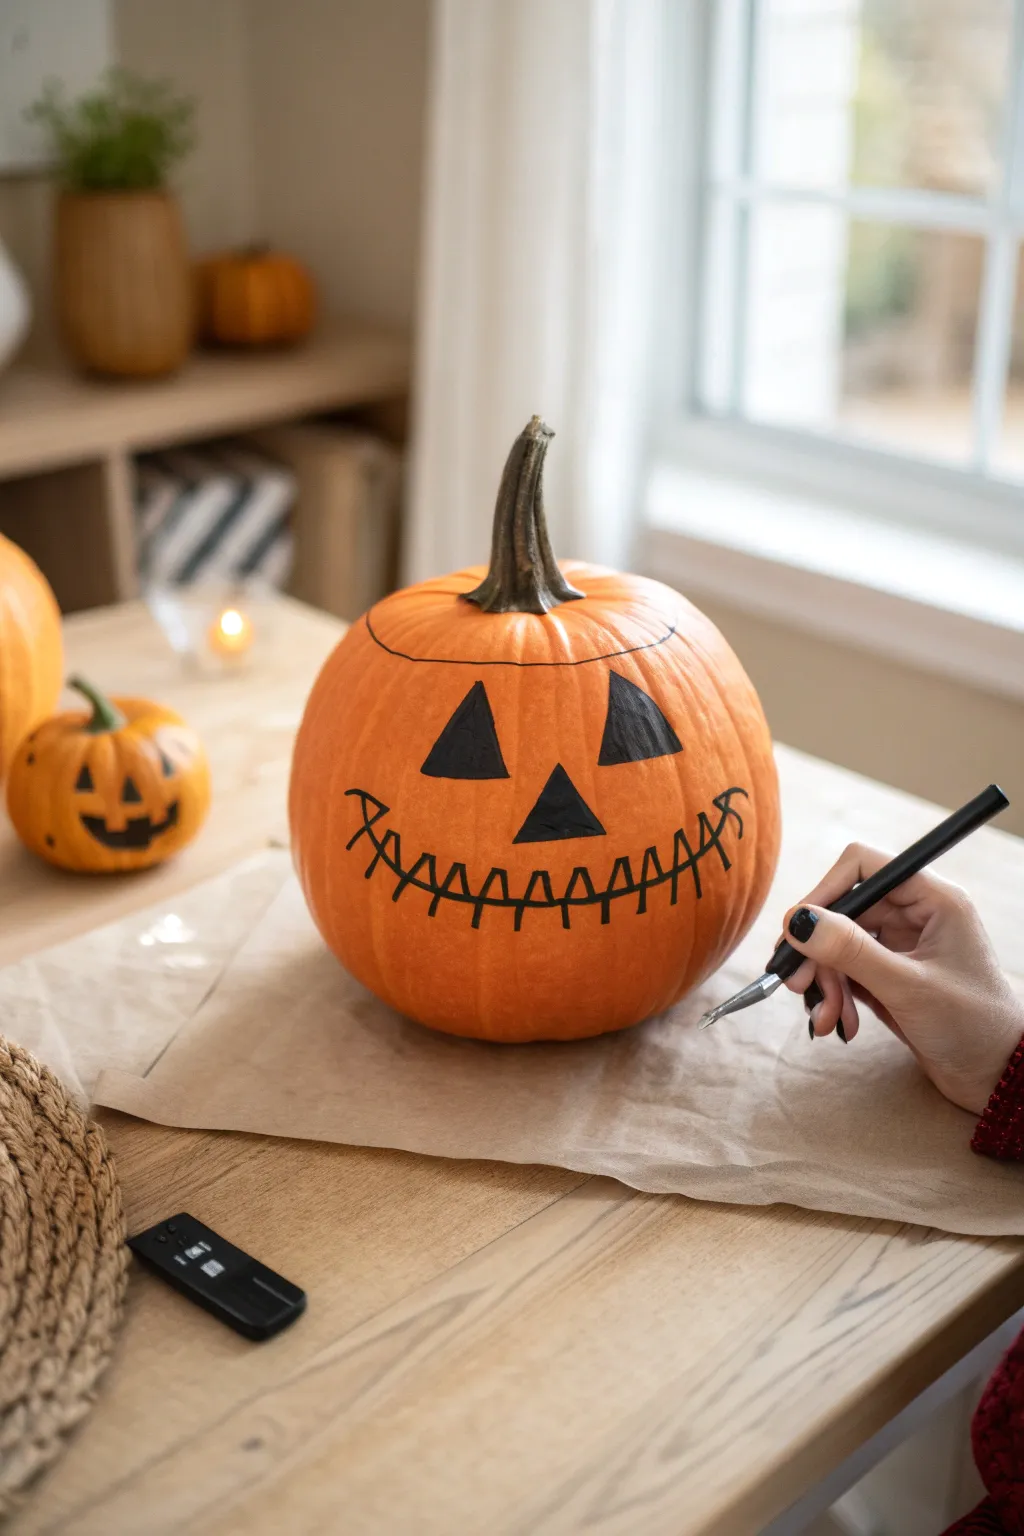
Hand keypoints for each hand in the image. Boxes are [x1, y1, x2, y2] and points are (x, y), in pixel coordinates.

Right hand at [779, 843, 1023, 1114]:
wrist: (995, 1076)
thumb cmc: (971, 1026)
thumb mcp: (907, 987)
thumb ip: (851, 951)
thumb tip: (797, 920)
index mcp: (932, 899)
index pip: (862, 866)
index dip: (825, 891)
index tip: (798, 929)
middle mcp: (914, 915)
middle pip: (842, 912)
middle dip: (818, 951)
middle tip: (796, 985)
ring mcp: (900, 945)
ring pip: (838, 945)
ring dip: (824, 982)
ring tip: (825, 1020)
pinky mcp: (888, 975)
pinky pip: (845, 973)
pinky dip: (835, 996)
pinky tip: (841, 1025)